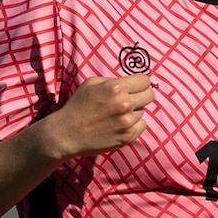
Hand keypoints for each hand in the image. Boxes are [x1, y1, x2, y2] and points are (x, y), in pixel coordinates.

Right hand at [38, 74, 152, 160]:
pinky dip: (133, 124)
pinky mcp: (127, 137)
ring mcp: (127, 122)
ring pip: (143, 111)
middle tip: (129, 99)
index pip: (145, 81)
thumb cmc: (77, 106)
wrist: (67, 133)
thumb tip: (130, 82)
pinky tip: (119, 124)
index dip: (139, 83)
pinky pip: (141, 126)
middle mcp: (124, 104)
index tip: (134, 86)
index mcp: (115, 88)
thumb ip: (113, 80)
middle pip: (149, 95)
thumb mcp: (91, 83)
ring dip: (133, 111)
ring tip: (117, 114)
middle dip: (141, 95)